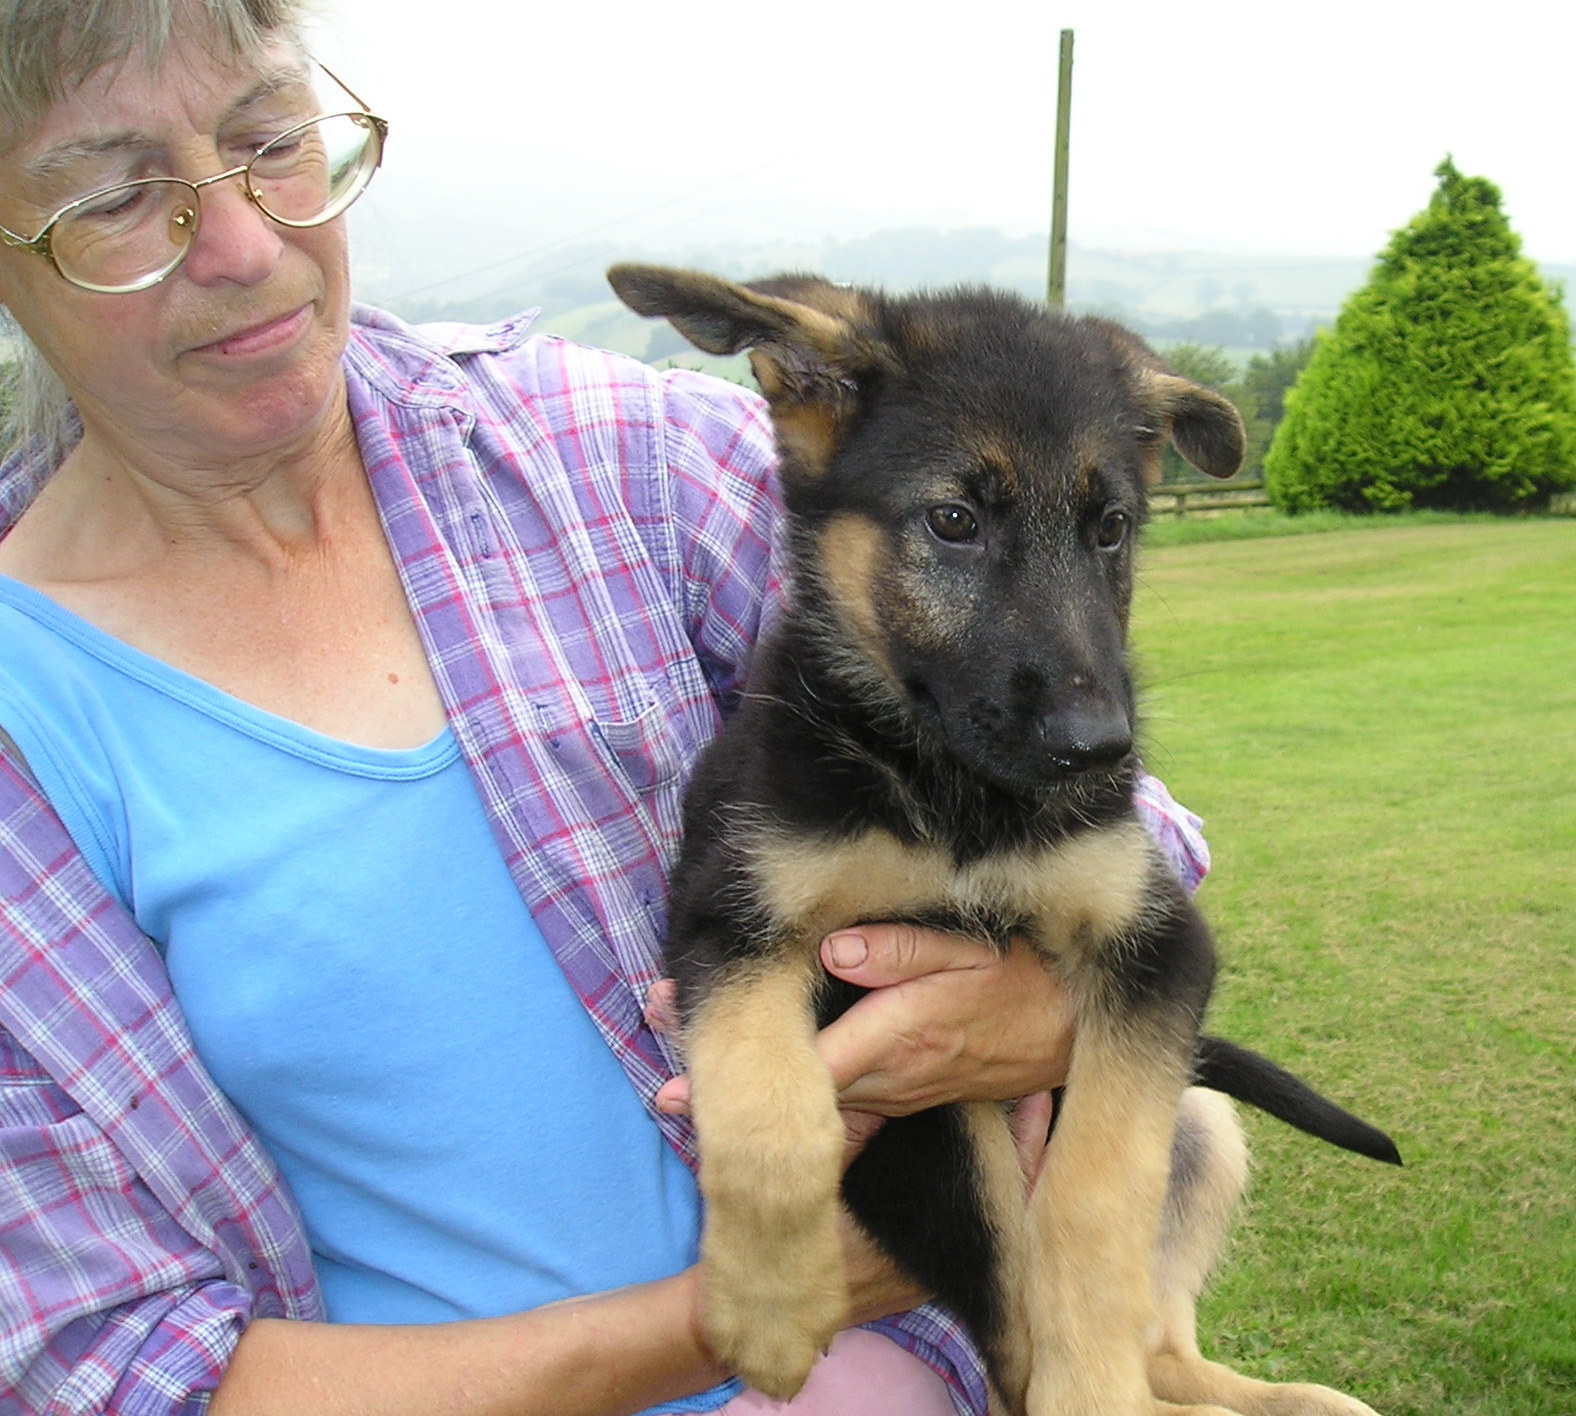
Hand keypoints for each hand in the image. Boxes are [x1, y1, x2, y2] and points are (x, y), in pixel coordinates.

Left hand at [648, 925, 1068, 1168]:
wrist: (1074, 1037)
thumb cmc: (1020, 981)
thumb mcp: (969, 952)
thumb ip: (900, 951)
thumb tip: (833, 948)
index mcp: (896, 1037)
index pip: (804, 1067)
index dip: (741, 1079)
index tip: (679, 1089)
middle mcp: (888, 1078)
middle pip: (795, 1096)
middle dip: (731, 1091)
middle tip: (659, 1093)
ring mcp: (896, 1095)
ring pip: (813, 1108)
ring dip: (756, 1101)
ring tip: (678, 1095)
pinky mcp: (904, 1098)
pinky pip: (841, 1110)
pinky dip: (796, 1108)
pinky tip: (758, 1102)